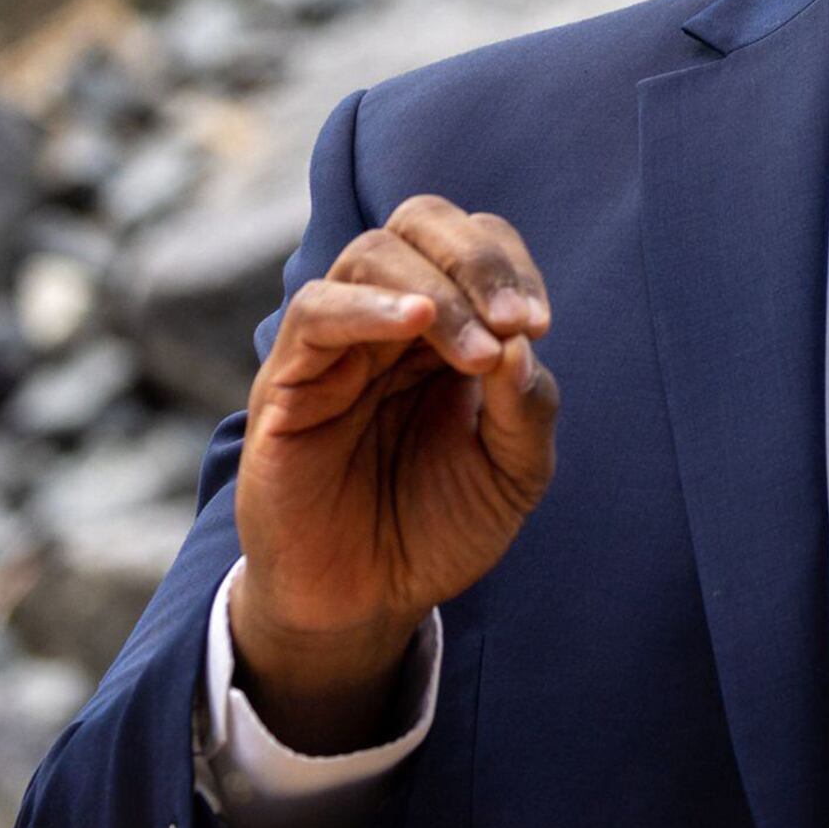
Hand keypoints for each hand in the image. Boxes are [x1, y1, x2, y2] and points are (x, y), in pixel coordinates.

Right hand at [230, 196, 558, 751]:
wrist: (368, 604)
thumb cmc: (438, 529)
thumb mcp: (513, 472)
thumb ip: (527, 405)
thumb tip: (522, 338)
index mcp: (447, 326)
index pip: (475, 243)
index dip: (510, 265)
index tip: (540, 324)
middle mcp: (388, 321)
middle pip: (420, 223)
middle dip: (477, 258)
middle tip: (517, 320)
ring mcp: (335, 345)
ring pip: (370, 257)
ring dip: (436, 290)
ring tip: (476, 352)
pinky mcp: (288, 382)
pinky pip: (315, 314)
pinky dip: (367, 307)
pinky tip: (414, 325)